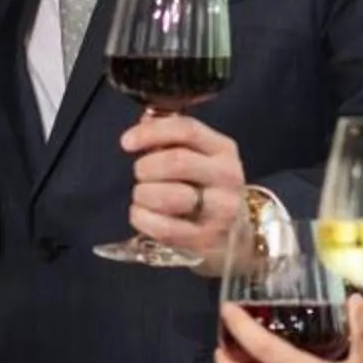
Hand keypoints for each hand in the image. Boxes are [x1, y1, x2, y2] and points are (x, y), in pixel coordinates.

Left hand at [121, 115, 248, 257]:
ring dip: (144, 194)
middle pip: (177, 162)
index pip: (186, 130)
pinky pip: (164, 228)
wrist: (235, 232)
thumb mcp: (198, 156)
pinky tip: (141, 214)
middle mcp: (227, 177)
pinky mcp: (205, 239)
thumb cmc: (205, 187)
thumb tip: (143, 123)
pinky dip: (142, 218)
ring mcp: (220, 210)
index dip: (151, 132)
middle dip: (146, 167)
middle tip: (140, 174)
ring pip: (170, 196)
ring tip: (142, 196)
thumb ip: (170, 137)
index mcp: (223, 149)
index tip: (126, 142)